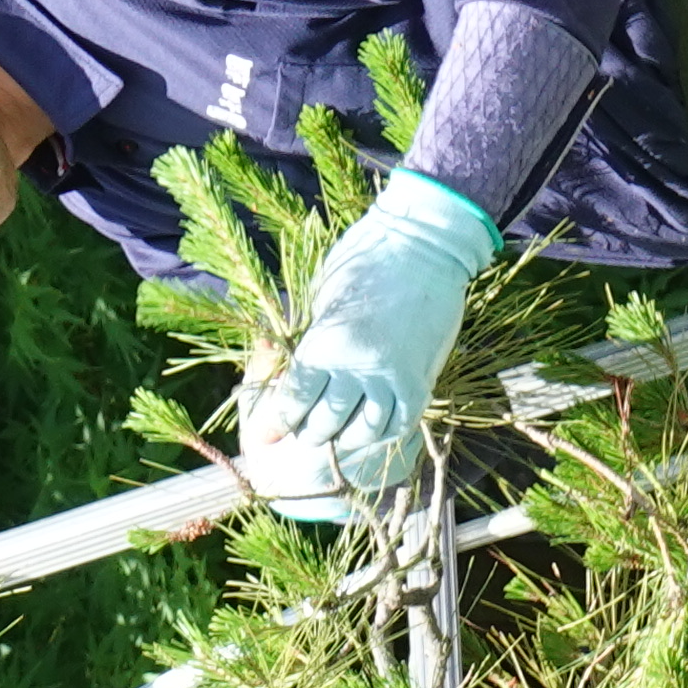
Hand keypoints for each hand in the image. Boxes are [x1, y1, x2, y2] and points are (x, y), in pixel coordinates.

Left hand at [235, 170, 495, 516]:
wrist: (422, 248)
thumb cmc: (363, 262)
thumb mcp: (322, 301)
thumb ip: (309, 341)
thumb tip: (289, 370)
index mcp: (325, 345)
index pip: (293, 400)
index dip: (276, 423)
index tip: (265, 438)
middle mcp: (356, 368)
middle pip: (324, 424)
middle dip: (307, 435)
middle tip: (301, 437)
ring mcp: (391, 377)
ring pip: (362, 431)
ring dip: (344, 439)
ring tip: (335, 437)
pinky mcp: (420, 380)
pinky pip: (398, 423)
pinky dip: (381, 433)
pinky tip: (370, 430)